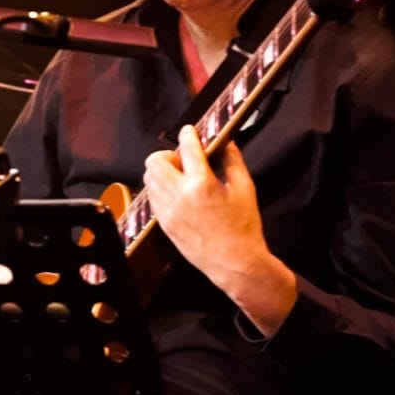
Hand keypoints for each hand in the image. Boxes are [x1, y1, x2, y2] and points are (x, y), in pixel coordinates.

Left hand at [143, 125, 297, 334]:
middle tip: (185, 161)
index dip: (188, 134)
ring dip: (163, 171)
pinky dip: (161, 188)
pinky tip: (179, 193)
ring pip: (149, 178)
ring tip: (182, 177)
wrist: (234, 263)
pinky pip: (152, 196)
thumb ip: (232, 160)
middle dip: (168, 154)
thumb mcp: (245, 188)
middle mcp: (179, 195)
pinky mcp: (163, 224)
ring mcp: (167, 211)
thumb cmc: (243, 226)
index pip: (187, 148)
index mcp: (201, 184)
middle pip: (155, 161)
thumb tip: (226, 141)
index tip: (191, 131)